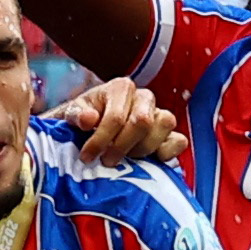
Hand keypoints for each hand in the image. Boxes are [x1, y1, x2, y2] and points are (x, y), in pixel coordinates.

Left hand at [43, 78, 181, 170]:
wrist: (89, 131)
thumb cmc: (82, 120)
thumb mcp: (71, 114)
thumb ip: (76, 114)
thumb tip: (88, 119)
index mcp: (121, 88)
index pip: (116, 116)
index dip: (101, 140)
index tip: (87, 157)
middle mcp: (143, 98)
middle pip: (143, 121)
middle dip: (122, 146)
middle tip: (107, 161)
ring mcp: (159, 115)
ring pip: (164, 126)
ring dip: (143, 149)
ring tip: (125, 158)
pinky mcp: (169, 134)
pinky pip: (179, 141)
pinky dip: (167, 152)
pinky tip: (149, 161)